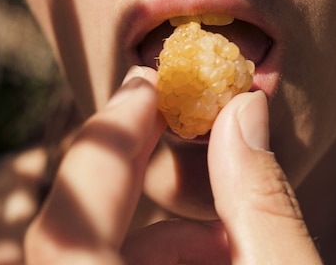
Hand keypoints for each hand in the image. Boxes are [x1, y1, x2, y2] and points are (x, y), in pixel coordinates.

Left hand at [24, 66, 322, 263]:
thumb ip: (264, 202)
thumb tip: (241, 112)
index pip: (71, 225)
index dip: (109, 144)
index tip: (149, 88)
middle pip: (72, 235)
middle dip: (135, 177)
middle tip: (186, 134)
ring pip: (91, 258)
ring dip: (159, 235)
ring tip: (229, 237)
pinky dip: (158, 260)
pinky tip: (219, 259)